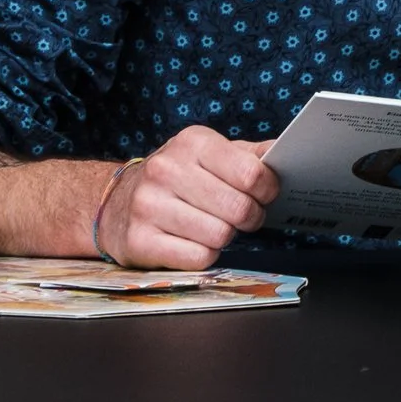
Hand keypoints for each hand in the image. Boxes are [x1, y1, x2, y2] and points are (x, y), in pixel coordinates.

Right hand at [95, 126, 279, 269]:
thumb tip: (284, 153)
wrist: (116, 204)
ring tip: (216, 226)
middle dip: (251, 217)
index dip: (267, 189)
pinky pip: (198, 258)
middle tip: (245, 216)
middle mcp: (166, 170)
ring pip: (220, 236)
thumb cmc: (177, 179)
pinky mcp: (140, 240)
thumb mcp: (209, 155)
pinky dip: (205, 255)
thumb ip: (249, 155)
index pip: (250, 173)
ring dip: (226, 236)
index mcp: (191, 143)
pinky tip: (195, 241)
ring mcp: (149, 206)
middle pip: (238, 208)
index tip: (265, 194)